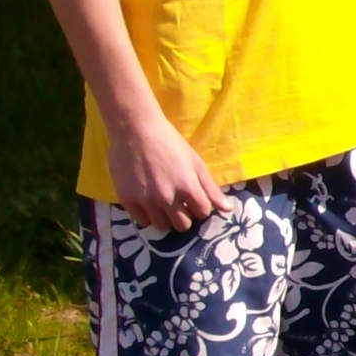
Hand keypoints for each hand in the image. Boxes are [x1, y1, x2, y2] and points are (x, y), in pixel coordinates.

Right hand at [106, 114, 231, 233]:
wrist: (135, 129)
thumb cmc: (169, 142)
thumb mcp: (195, 161)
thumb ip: (210, 188)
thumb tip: (227, 209)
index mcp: (187, 186)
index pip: (202, 212)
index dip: (200, 207)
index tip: (194, 199)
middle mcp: (167, 197)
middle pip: (183, 225)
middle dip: (184, 216)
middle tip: (178, 204)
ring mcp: (146, 200)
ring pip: (162, 226)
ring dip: (166, 218)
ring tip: (163, 204)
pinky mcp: (127, 200)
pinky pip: (142, 221)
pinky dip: (147, 215)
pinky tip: (148, 203)